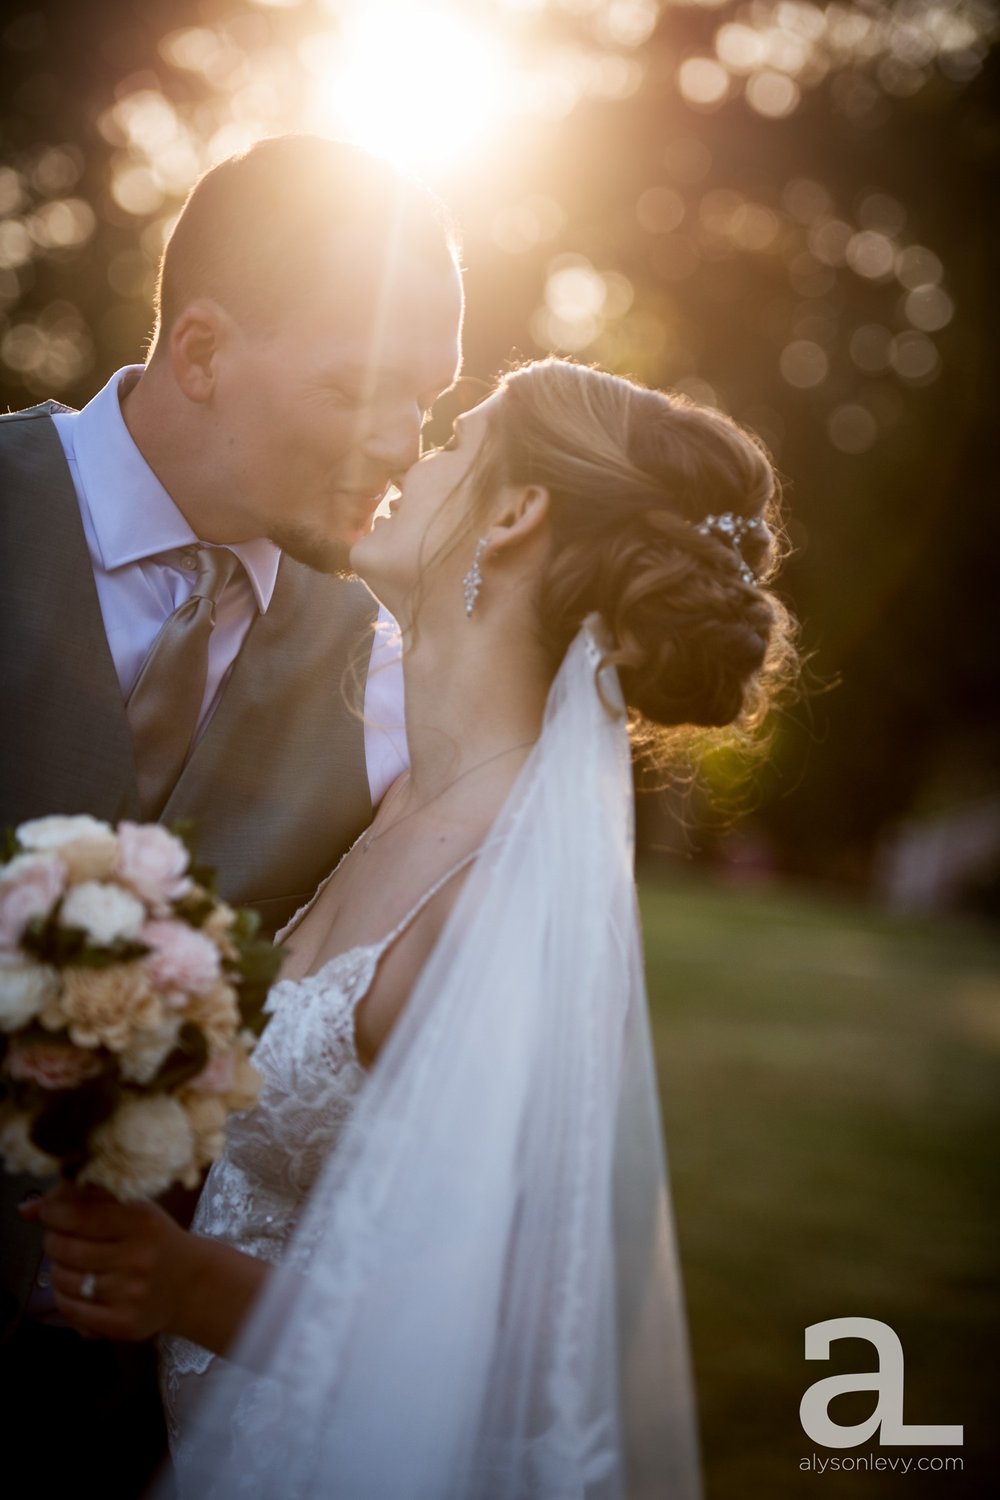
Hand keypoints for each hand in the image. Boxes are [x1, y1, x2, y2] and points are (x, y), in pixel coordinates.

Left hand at [21, 1181, 195, 1341]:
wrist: (192, 1284)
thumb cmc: (154, 1239)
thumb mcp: (132, 1209)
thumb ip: (83, 1201)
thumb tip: (27, 1209)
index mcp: (143, 1220)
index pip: (79, 1216)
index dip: (53, 1213)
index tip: (49, 1213)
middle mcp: (139, 1257)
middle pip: (66, 1249)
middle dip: (53, 1241)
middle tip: (60, 1238)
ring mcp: (131, 1294)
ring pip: (64, 1280)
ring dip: (56, 1269)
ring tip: (69, 1263)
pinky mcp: (125, 1324)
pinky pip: (72, 1311)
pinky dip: (63, 1298)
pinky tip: (74, 1288)